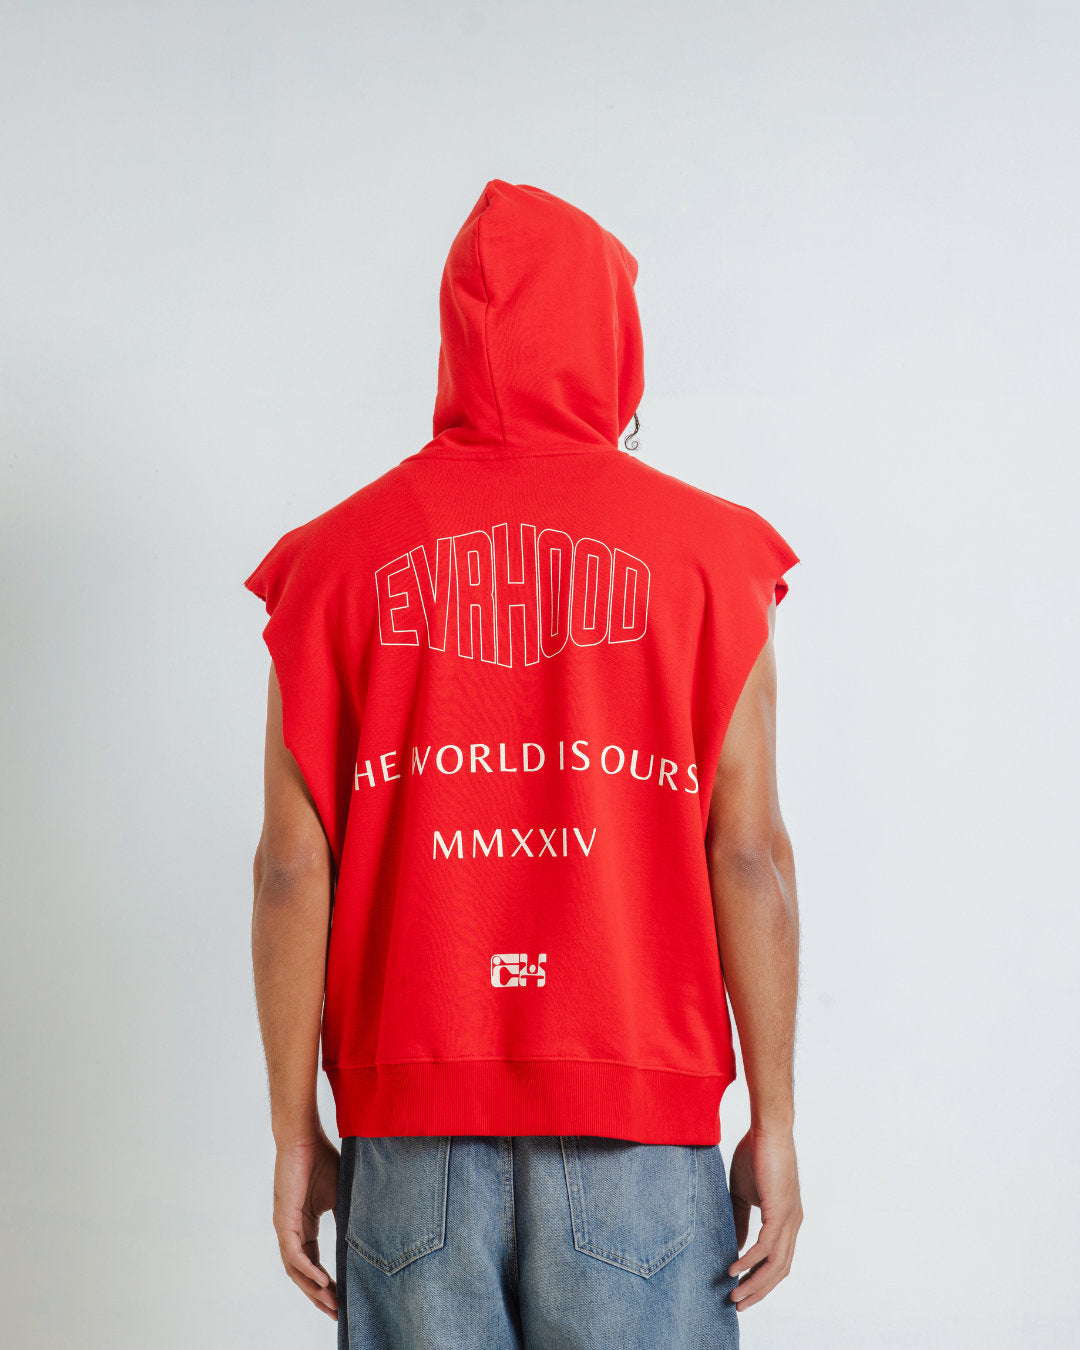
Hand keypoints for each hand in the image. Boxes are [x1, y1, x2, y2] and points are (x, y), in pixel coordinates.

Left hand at [272, 1131, 339, 1319]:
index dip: (326, 1284)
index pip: (313, 1264)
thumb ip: (347, 1216)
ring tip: (332, 1304)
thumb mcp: (340, 1194)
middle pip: (303, 1274)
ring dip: (313, 1290)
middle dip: (319, 1296)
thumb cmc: (320, 1159)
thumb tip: (367, 1233)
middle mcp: (291, 1231)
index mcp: (303, 1226)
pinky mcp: (283, 1219)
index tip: (342, 1301)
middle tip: (337, 1314)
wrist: (303, 1137)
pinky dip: (307, 1270)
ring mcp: (285, 1227)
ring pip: (296, 1270)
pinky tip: (322, 1282)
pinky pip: (294, 1253)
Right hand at [727, 1126, 802, 1311]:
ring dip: (754, 1282)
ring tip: (734, 1294)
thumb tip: (738, 1247)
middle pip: (780, 1271)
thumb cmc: (756, 1155)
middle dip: (759, 1290)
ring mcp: (789, 1219)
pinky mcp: (779, 1211)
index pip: (778, 1261)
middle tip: (738, 1304)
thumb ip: (741, 1220)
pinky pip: (766, 1246)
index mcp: (787, 1220)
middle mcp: (792, 1224)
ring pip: (775, 1265)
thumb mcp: (744, 1193)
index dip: (762, 1279)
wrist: (768, 1129)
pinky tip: (735, 1268)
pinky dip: (750, 1261)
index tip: (743, 1291)